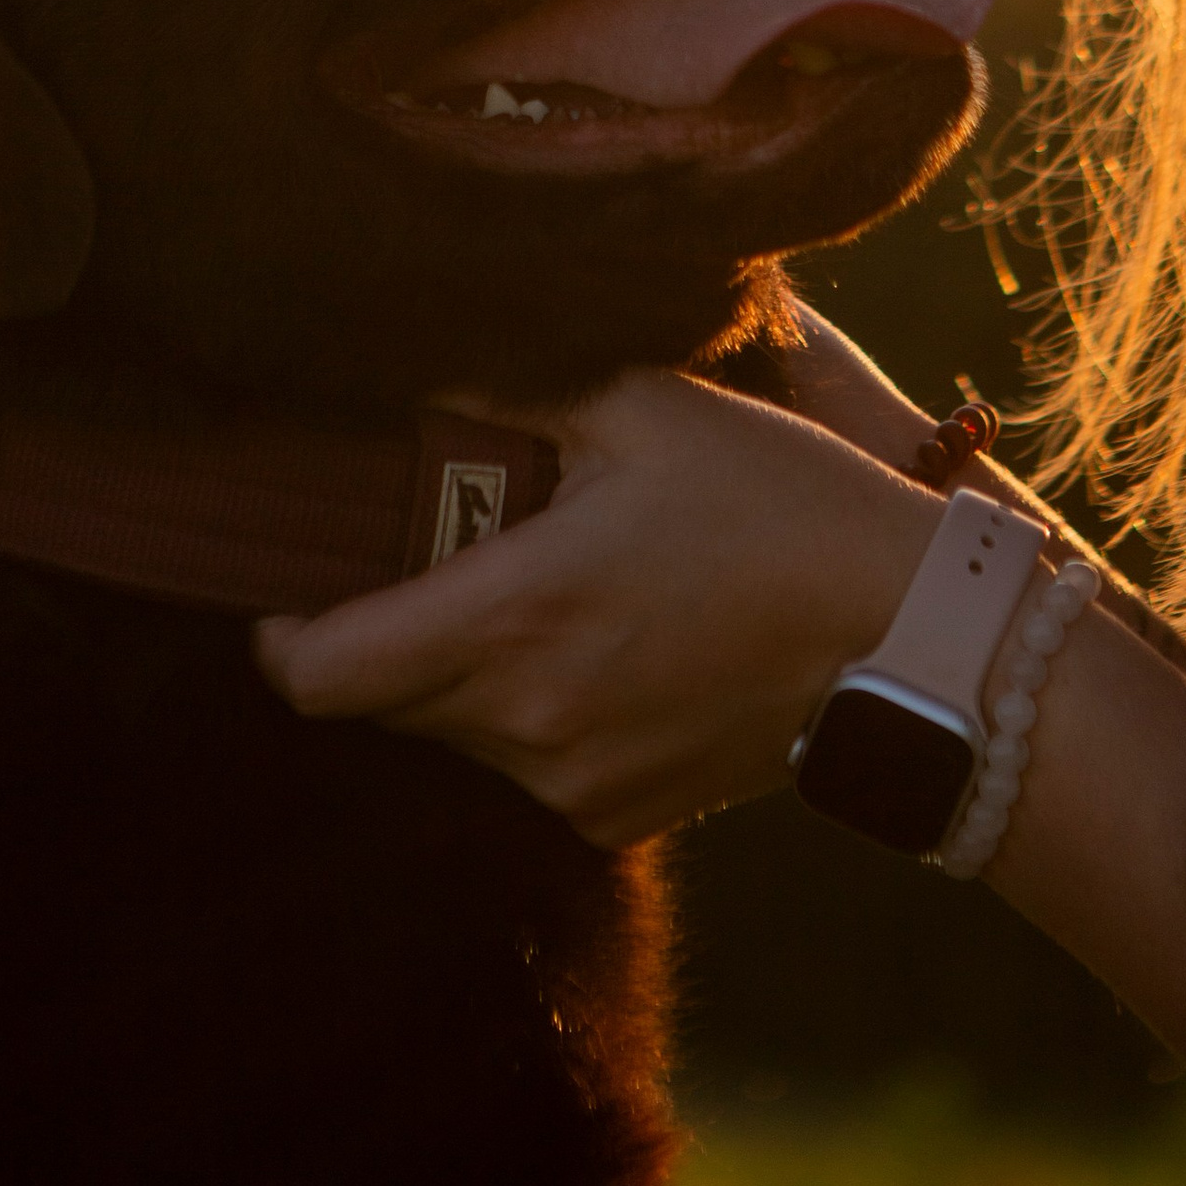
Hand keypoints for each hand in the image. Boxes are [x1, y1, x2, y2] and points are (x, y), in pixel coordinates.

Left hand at [250, 364, 941, 844]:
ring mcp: (572, 782)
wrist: (906, 637)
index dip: (279, 631)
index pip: (314, 674)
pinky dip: (534, 713)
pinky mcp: (617, 815)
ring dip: (463, 671)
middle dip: (379, 633)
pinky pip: (528, 767)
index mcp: (512, 618)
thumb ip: (507, 385)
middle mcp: (524, 722)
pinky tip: (604, 646)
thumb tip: (409, 369)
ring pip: (453, 734)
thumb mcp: (645, 404)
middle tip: (428, 556)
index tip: (297, 578)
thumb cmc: (777, 500)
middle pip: (376, 703)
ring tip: (540, 590)